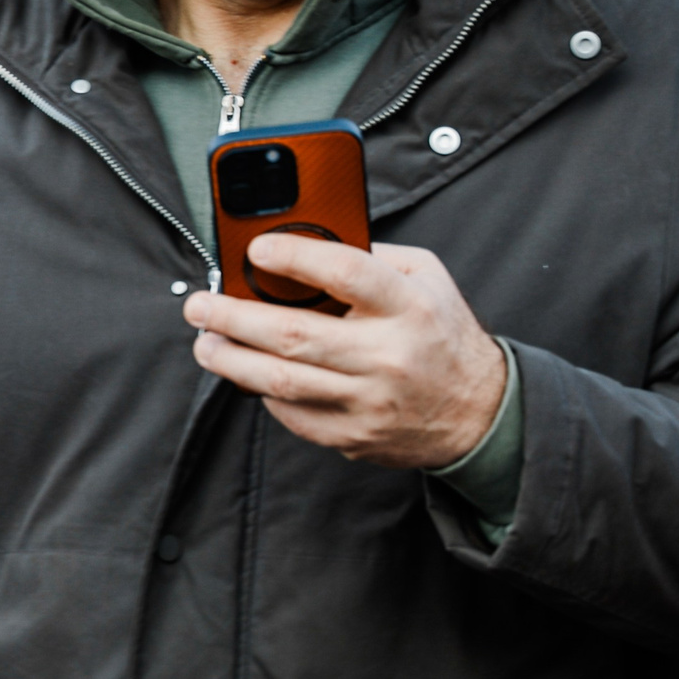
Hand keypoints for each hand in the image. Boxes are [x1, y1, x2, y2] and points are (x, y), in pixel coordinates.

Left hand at [183, 236, 506, 467]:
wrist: (478, 412)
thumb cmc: (441, 334)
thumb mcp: (426, 278)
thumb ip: (371, 257)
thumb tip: (303, 244)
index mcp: (409, 307)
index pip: (346, 273)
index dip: (295, 258)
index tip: (257, 250)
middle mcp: (388, 355)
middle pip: (295, 334)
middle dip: (233, 317)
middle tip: (199, 306)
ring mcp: (369, 400)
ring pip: (282, 380)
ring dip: (231, 360)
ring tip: (206, 343)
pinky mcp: (354, 435)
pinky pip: (293, 413)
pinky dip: (263, 392)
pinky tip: (247, 373)